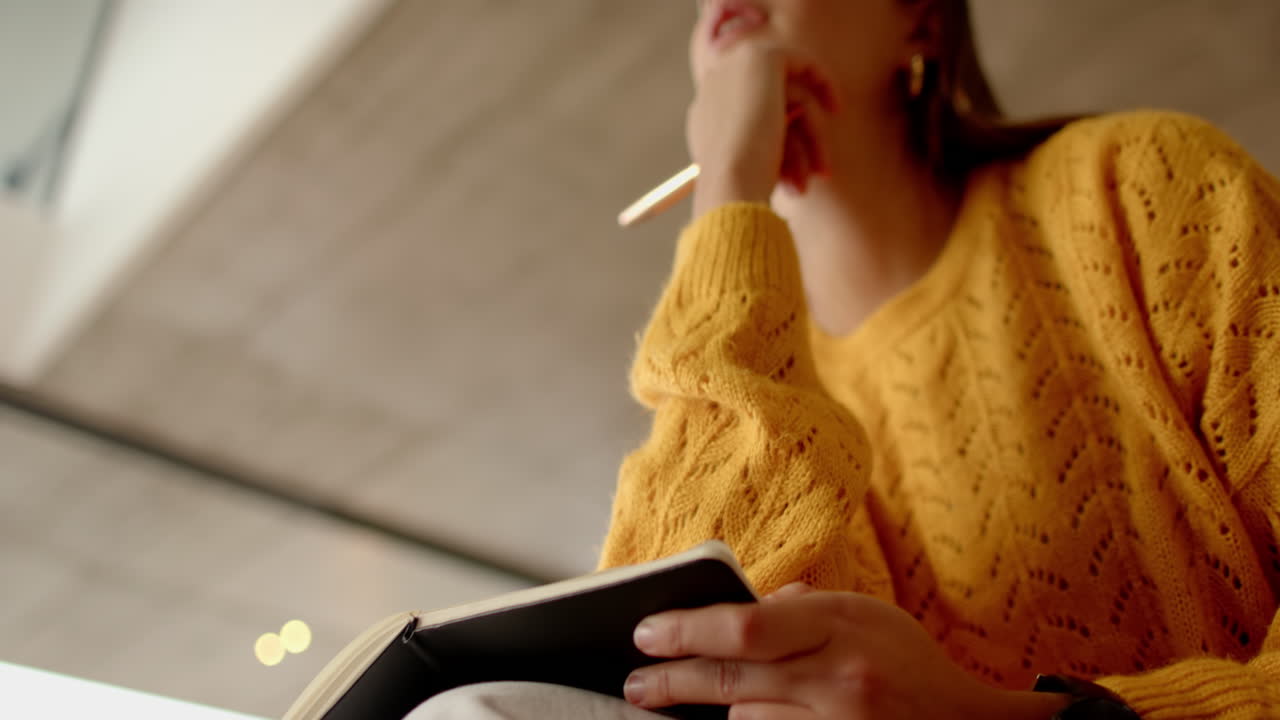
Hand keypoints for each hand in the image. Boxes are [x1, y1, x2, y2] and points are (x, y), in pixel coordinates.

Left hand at [625, 583, 1069, 719]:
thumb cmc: (907, 662)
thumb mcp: (862, 614)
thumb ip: (799, 607)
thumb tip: (731, 608)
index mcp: (840, 625)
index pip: (744, 626)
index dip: (686, 631)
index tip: (646, 633)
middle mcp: (837, 679)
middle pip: (729, 681)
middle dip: (671, 681)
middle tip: (636, 682)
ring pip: (743, 719)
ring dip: (724, 710)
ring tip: (710, 699)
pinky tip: (745, 717)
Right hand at [687, 41, 837, 217]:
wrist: (730, 185)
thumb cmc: (741, 193)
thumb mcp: (745, 174)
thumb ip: (761, 155)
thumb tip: (785, 163)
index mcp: (703, 115)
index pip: (748, 117)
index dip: (780, 139)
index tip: (801, 171)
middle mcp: (713, 86)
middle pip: (772, 106)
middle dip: (800, 139)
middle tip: (819, 173)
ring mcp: (734, 67)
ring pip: (790, 96)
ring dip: (811, 135)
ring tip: (819, 172)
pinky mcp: (760, 59)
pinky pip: (800, 63)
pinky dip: (822, 83)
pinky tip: (836, 108)